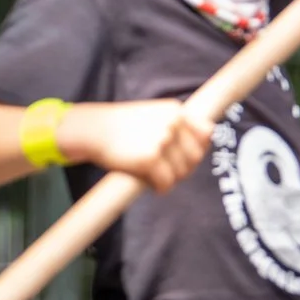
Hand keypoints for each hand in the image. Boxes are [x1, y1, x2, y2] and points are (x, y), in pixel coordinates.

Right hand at [60, 100, 213, 192]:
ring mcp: (162, 140)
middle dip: (185, 168)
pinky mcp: (150, 159)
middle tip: (170, 173)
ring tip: (158, 178)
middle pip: (196, 156)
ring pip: (182, 171)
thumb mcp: (152, 115)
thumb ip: (175, 126)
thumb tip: (202, 146)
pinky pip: (166, 182)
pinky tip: (153, 186)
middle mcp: (173, 123)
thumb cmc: (120, 126)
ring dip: (172, 179)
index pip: (206, 132)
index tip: (189, 158)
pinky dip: (162, 188)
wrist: (92, 129)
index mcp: (175, 111)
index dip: (201, 148)